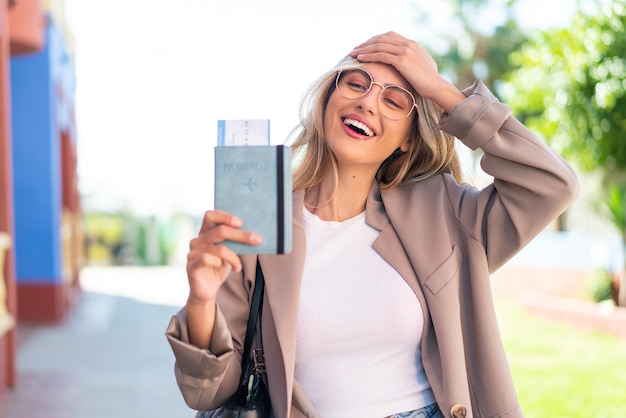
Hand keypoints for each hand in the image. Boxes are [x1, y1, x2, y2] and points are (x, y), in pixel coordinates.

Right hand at [186, 210, 261, 303]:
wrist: (208, 290)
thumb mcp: (230, 252)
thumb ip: (234, 241)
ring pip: (219, 248)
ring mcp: (193, 252)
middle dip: (241, 235)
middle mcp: (197, 240)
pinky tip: (230, 269)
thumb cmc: (219, 268)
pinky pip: (207, 259)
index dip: (225, 216)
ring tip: (239, 266)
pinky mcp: (191, 266)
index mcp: (205, 233)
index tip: (241, 223)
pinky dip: (221, 263)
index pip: (211, 216)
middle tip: (257, 239)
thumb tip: (253, 234)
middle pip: (220, 231)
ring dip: (234, 257)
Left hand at [350, 32, 464, 111]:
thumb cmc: (428, 81)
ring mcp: (405, 51)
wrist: (436, 86)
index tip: (365, 46)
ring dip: (364, 49)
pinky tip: (360, 59)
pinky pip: (381, 55)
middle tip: (355, 49)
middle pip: (382, 38)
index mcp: (412, 44)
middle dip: (367, 43)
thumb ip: (413, 60)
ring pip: (379, 45)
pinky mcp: (402, 60)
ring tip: (354, 53)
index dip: (375, 39)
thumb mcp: (421, 66)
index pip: (389, 36)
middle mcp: (408, 44)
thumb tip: (406, 62)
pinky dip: (369, 56)